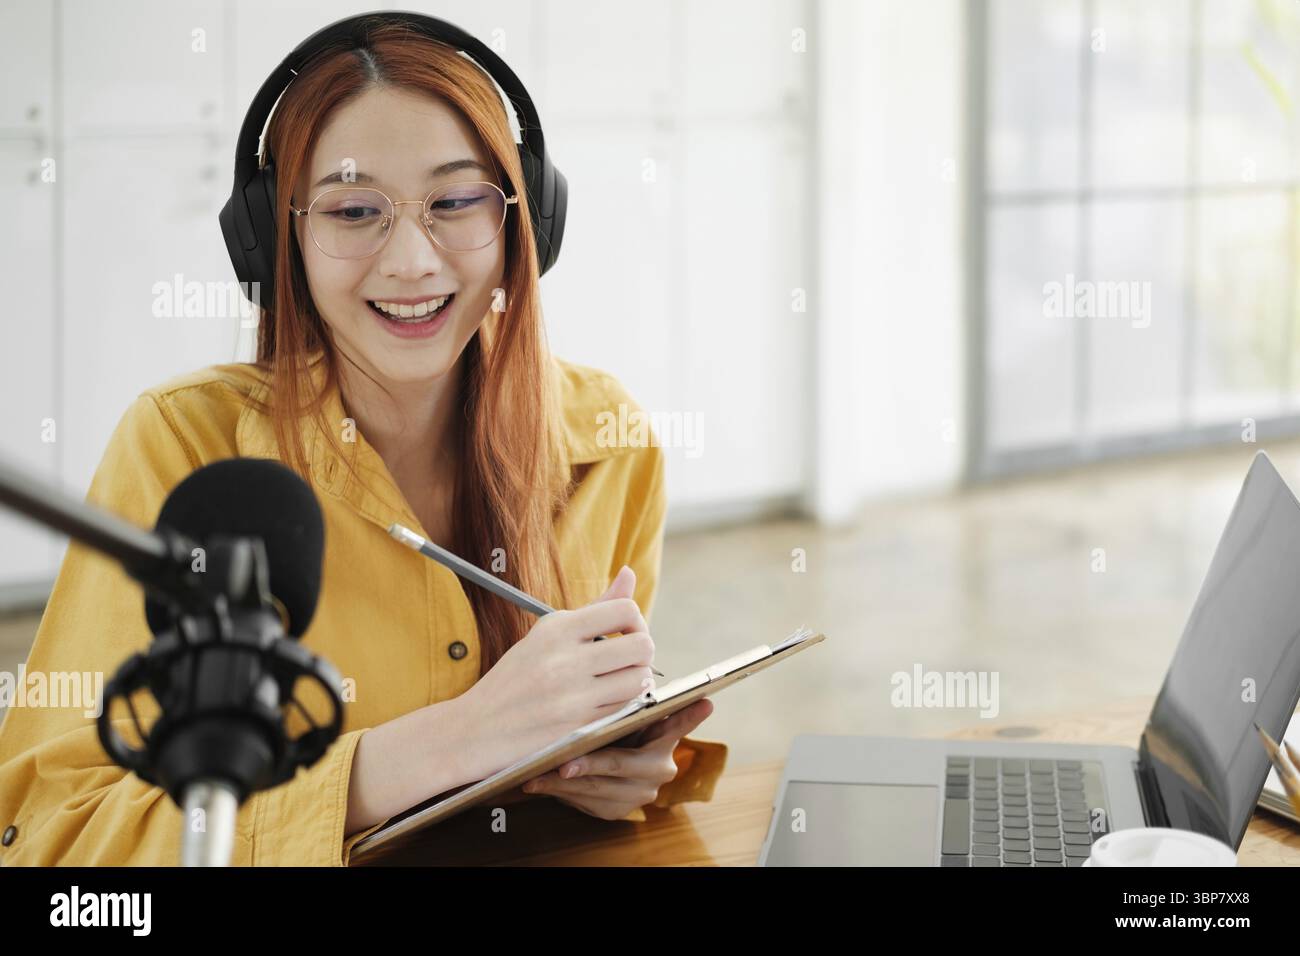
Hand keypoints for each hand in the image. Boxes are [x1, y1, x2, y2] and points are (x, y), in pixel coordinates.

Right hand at [452, 566, 656, 781]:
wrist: (475, 728)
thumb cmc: (515, 678)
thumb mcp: (546, 635)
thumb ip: (595, 608)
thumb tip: (630, 574)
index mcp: (556, 628)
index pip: (625, 611)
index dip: (637, 622)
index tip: (626, 633)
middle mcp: (565, 659)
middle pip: (642, 646)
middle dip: (643, 652)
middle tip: (628, 660)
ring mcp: (572, 695)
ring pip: (638, 680)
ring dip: (636, 681)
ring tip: (617, 682)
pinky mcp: (576, 727)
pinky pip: (624, 709)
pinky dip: (624, 705)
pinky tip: (606, 702)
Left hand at [520, 698, 715, 819]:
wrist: (611, 766)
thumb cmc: (622, 731)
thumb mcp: (636, 717)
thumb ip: (652, 705)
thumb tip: (701, 698)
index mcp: (666, 743)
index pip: (676, 727)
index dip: (684, 718)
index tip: (698, 704)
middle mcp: (658, 771)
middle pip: (620, 766)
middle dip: (590, 765)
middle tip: (563, 764)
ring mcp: (637, 795)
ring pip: (597, 789)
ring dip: (563, 782)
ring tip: (536, 774)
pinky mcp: (617, 811)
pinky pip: (585, 803)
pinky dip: (561, 793)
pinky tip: (538, 784)